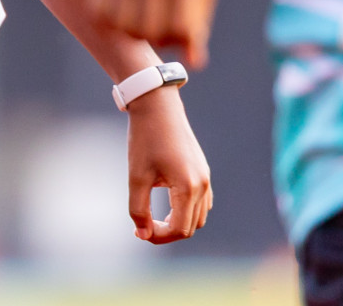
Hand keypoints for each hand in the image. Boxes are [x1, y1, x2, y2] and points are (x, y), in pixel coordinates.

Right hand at [100, 0, 222, 68]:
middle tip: (161, 26)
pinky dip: (113, 19)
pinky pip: (102, 10)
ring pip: (121, 25)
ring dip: (132, 31)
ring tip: (143, 18)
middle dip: (155, 38)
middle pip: (147, 32)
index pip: (178, 31)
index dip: (179, 42)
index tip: (180, 33)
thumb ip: (197, 23)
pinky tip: (126, 8)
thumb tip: (194, 64)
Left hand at [126, 87, 211, 243]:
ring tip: (153, 217)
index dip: (158, 237)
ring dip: (178, 223)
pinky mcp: (203, 171)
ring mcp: (206, 178)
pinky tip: (166, 205)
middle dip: (167, 232)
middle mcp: (203, 185)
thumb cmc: (144, 139)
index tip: (138, 232)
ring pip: (199, 217)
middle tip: (142, 227)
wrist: (157, 106)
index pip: (179, 229)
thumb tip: (143, 234)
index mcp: (188, 187)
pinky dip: (186, 211)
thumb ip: (138, 209)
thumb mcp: (136, 176)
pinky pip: (202, 203)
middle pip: (191, 227)